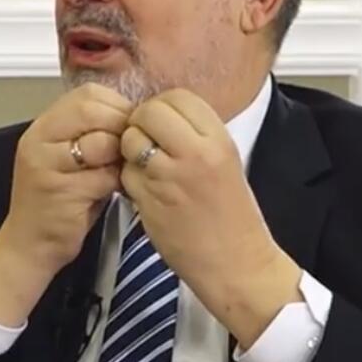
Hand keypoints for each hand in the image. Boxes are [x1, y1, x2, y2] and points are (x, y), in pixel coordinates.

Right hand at [0, 83, 131, 325]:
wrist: (29, 246)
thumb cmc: (58, 202)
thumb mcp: (69, 159)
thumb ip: (92, 134)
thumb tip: (135, 116)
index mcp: (43, 126)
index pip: (87, 94)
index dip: (116, 106)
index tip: (128, 128)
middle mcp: (38, 139)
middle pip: (92, 109)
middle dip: (120, 127)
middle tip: (128, 150)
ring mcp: (45, 163)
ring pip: (100, 141)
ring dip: (119, 156)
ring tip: (118, 171)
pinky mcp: (60, 190)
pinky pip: (103, 175)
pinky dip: (116, 183)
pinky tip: (113, 192)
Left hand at [120, 89, 301, 346]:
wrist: (237, 264)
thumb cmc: (232, 216)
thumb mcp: (225, 162)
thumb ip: (196, 136)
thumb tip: (163, 114)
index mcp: (219, 141)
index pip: (178, 97)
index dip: (163, 106)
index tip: (162, 123)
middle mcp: (195, 154)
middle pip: (149, 112)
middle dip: (141, 122)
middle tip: (146, 141)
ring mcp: (170, 177)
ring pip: (131, 140)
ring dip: (130, 149)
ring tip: (145, 166)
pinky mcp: (149, 201)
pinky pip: (125, 174)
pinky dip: (128, 179)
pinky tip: (144, 190)